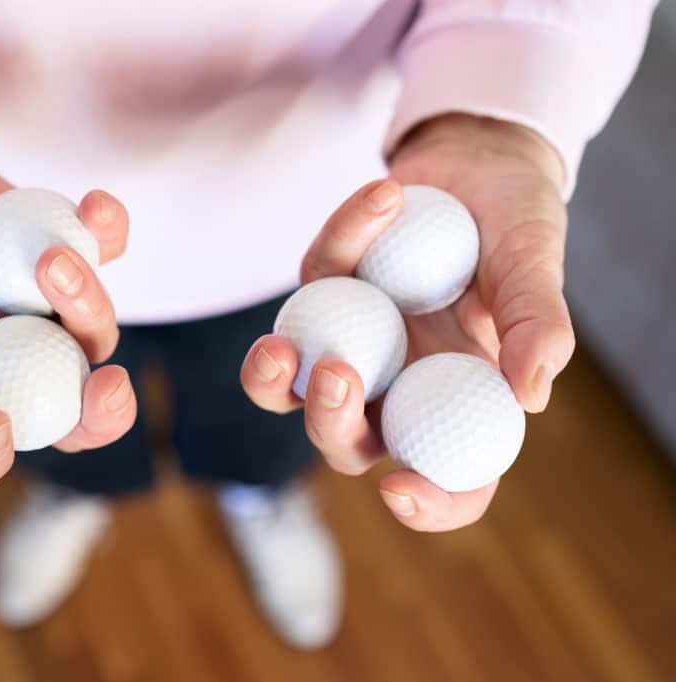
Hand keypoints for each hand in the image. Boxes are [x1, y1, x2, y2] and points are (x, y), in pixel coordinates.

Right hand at [0, 40, 136, 490]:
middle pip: (59, 412)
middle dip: (98, 417)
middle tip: (108, 386)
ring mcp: (28, 309)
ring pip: (89, 334)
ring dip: (89, 304)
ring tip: (52, 257)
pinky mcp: (50, 252)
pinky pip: (100, 253)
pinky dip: (109, 235)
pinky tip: (95, 207)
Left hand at [242, 114, 573, 530]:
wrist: (479, 166)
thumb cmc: (518, 227)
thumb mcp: (536, 268)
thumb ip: (536, 326)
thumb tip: (529, 396)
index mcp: (458, 400)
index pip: (449, 480)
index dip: (428, 504)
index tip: (400, 492)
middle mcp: (397, 385)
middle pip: (346, 441)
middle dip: (328, 424)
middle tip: (336, 374)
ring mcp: (350, 342)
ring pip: (293, 388)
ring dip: (272, 379)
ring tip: (277, 346)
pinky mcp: (320, 294)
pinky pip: (312, 280)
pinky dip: (341, 239)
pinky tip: (384, 197)